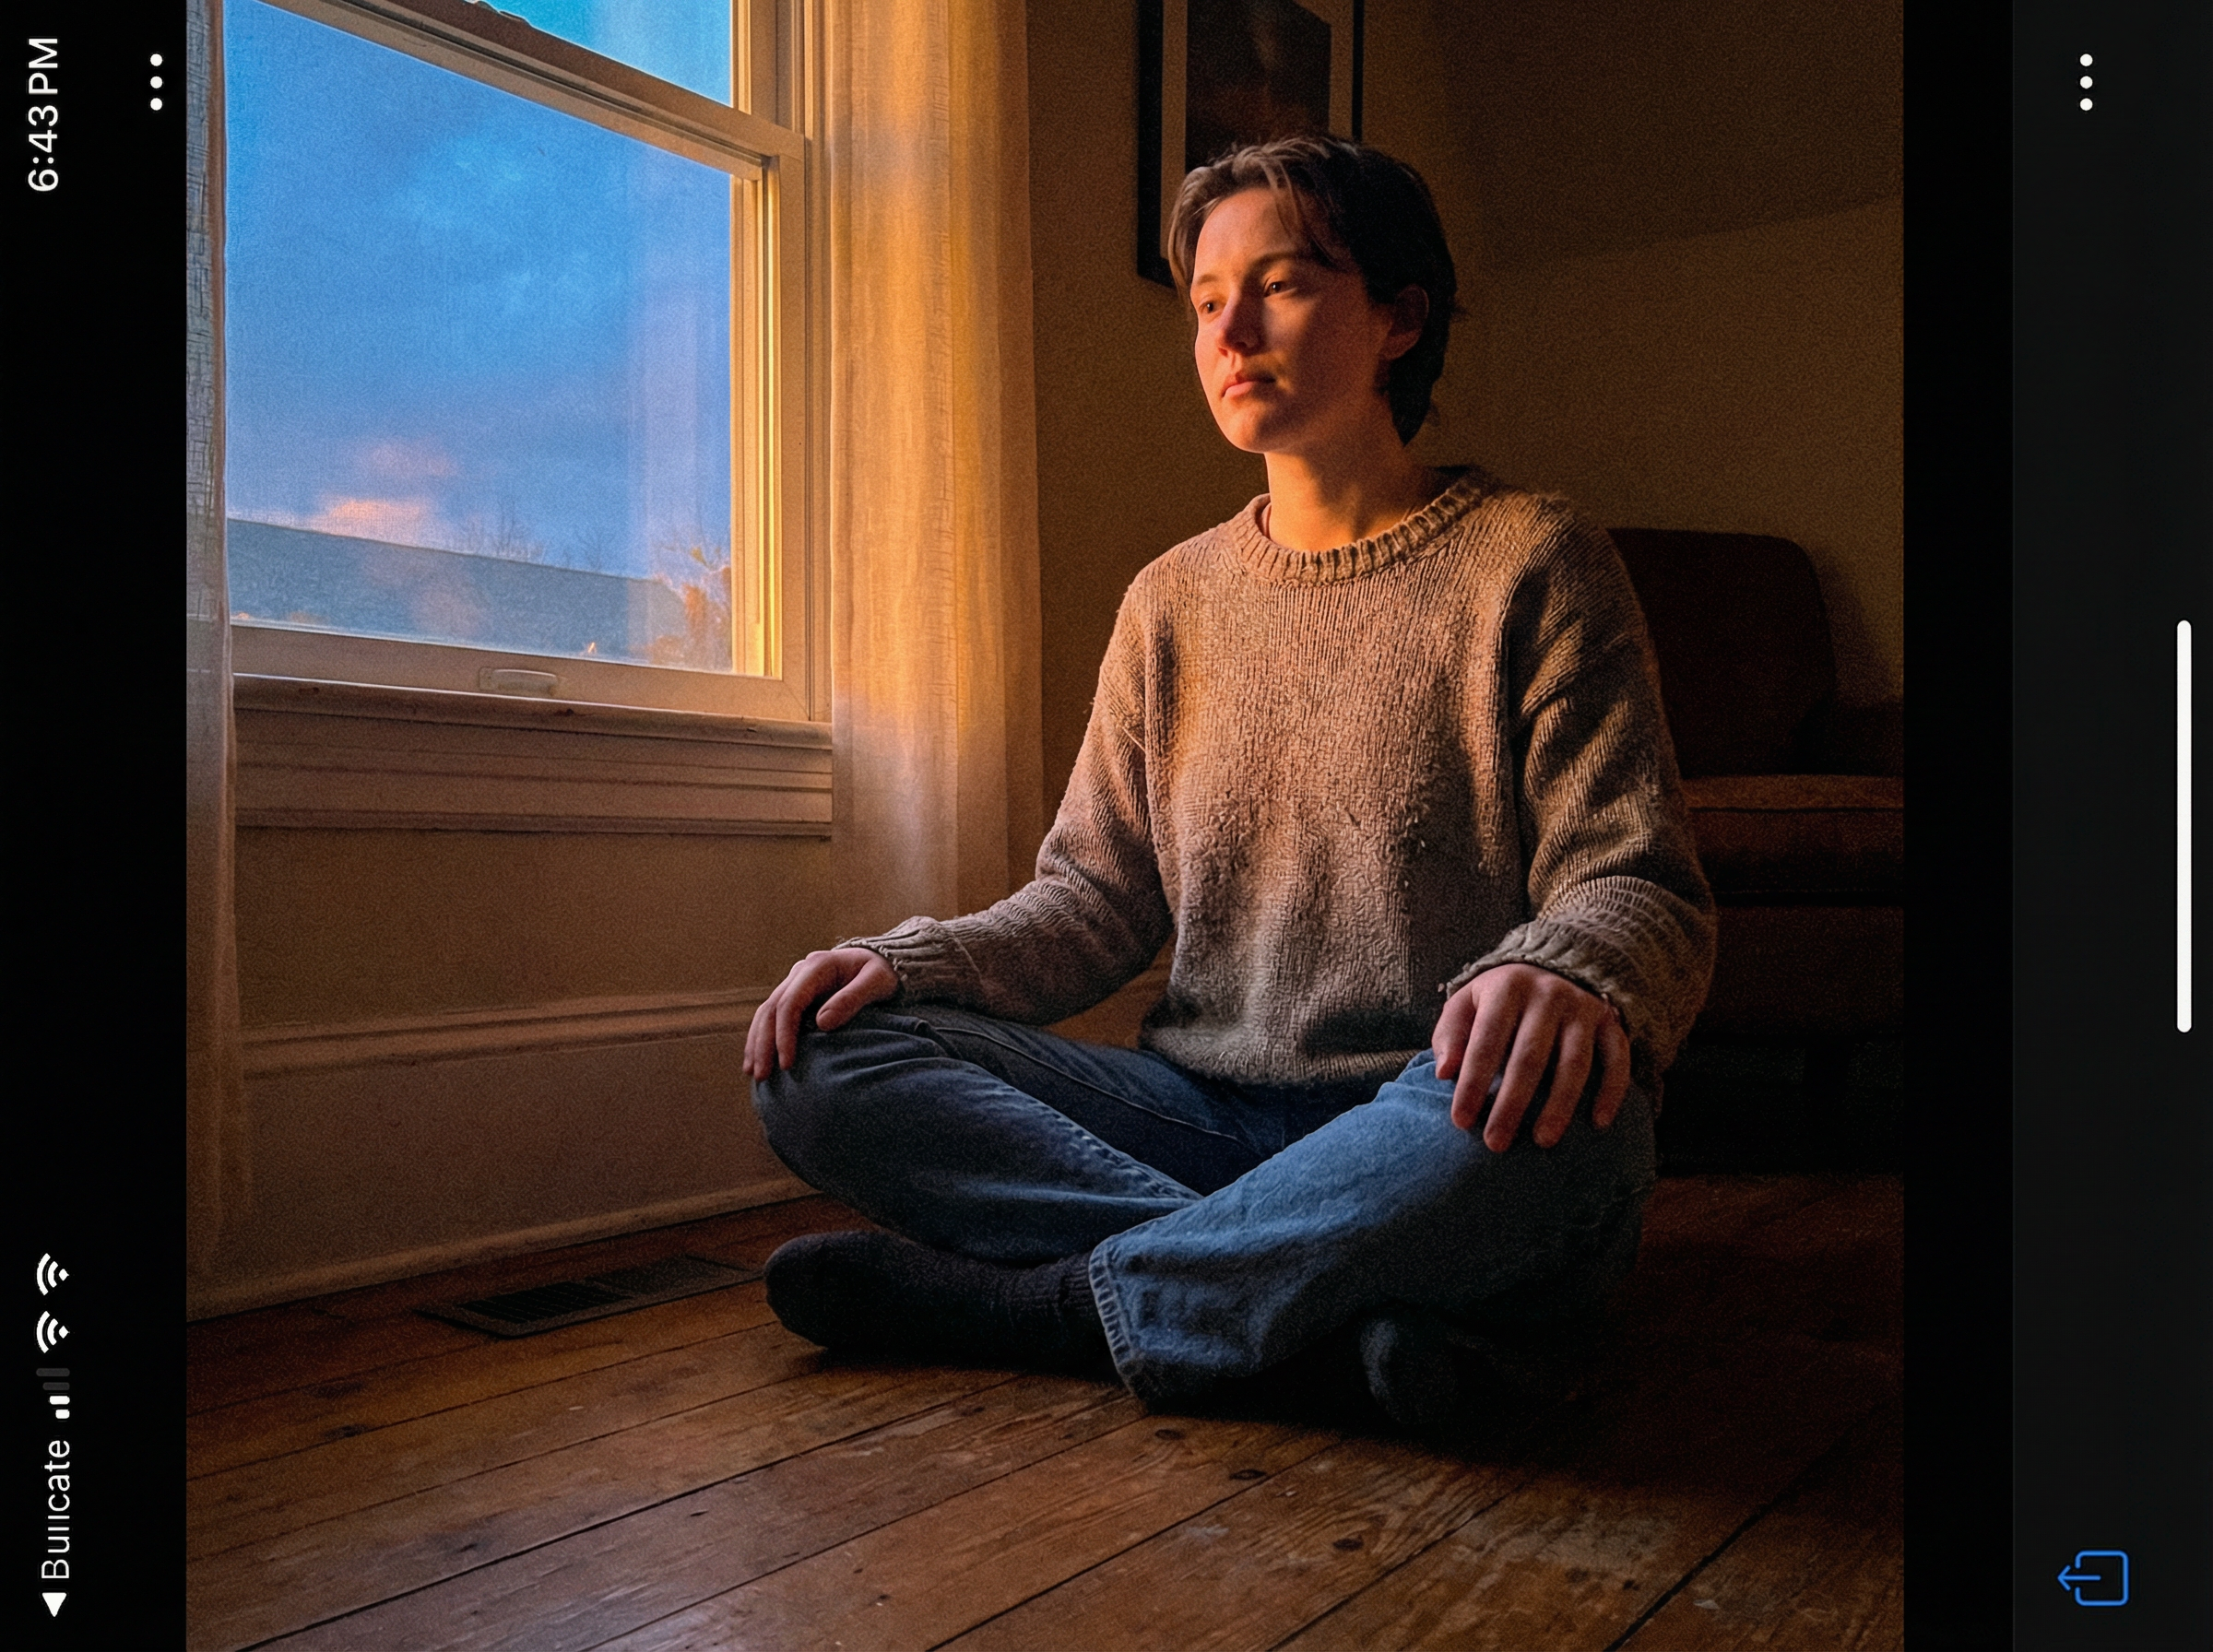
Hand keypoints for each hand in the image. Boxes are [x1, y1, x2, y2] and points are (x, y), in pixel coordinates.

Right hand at [744, 947, 898, 1080]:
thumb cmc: (884, 972)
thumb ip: (852, 999)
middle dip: (763, 1044)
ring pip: (766, 1013)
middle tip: (762, 1075)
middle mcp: (800, 972)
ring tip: (752, 1072)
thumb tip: (822, 1023)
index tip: (787, 1063)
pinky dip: (763, 1037)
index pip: (790, 1003)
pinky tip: (759, 1058)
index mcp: (817, 966)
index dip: (784, 1035)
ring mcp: (796, 982)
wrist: (883, 960)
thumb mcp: (877, 982)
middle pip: (771, 1009)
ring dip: (756, 1043)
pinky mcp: (796, 994)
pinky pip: (773, 1016)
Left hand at [1431, 964, 1630, 1150]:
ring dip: (1559, 1105)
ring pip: (1574, 1062)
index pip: (1486, 1041)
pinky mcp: (1611, 1021)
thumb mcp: (1467, 1003)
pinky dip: (1611, 1091)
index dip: (1472, 1083)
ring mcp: (1583, 1008)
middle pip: (1529, 1057)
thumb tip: (1443, 1073)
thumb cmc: (1499, 998)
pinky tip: (1598, 1123)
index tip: (1461, 1121)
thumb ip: (1450, 1035)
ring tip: (1543, 1141)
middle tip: (1496, 1143)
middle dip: (1512, 1104)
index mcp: (1507, 988)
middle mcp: (1548, 995)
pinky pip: (1617, 1058)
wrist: (1554, 964)